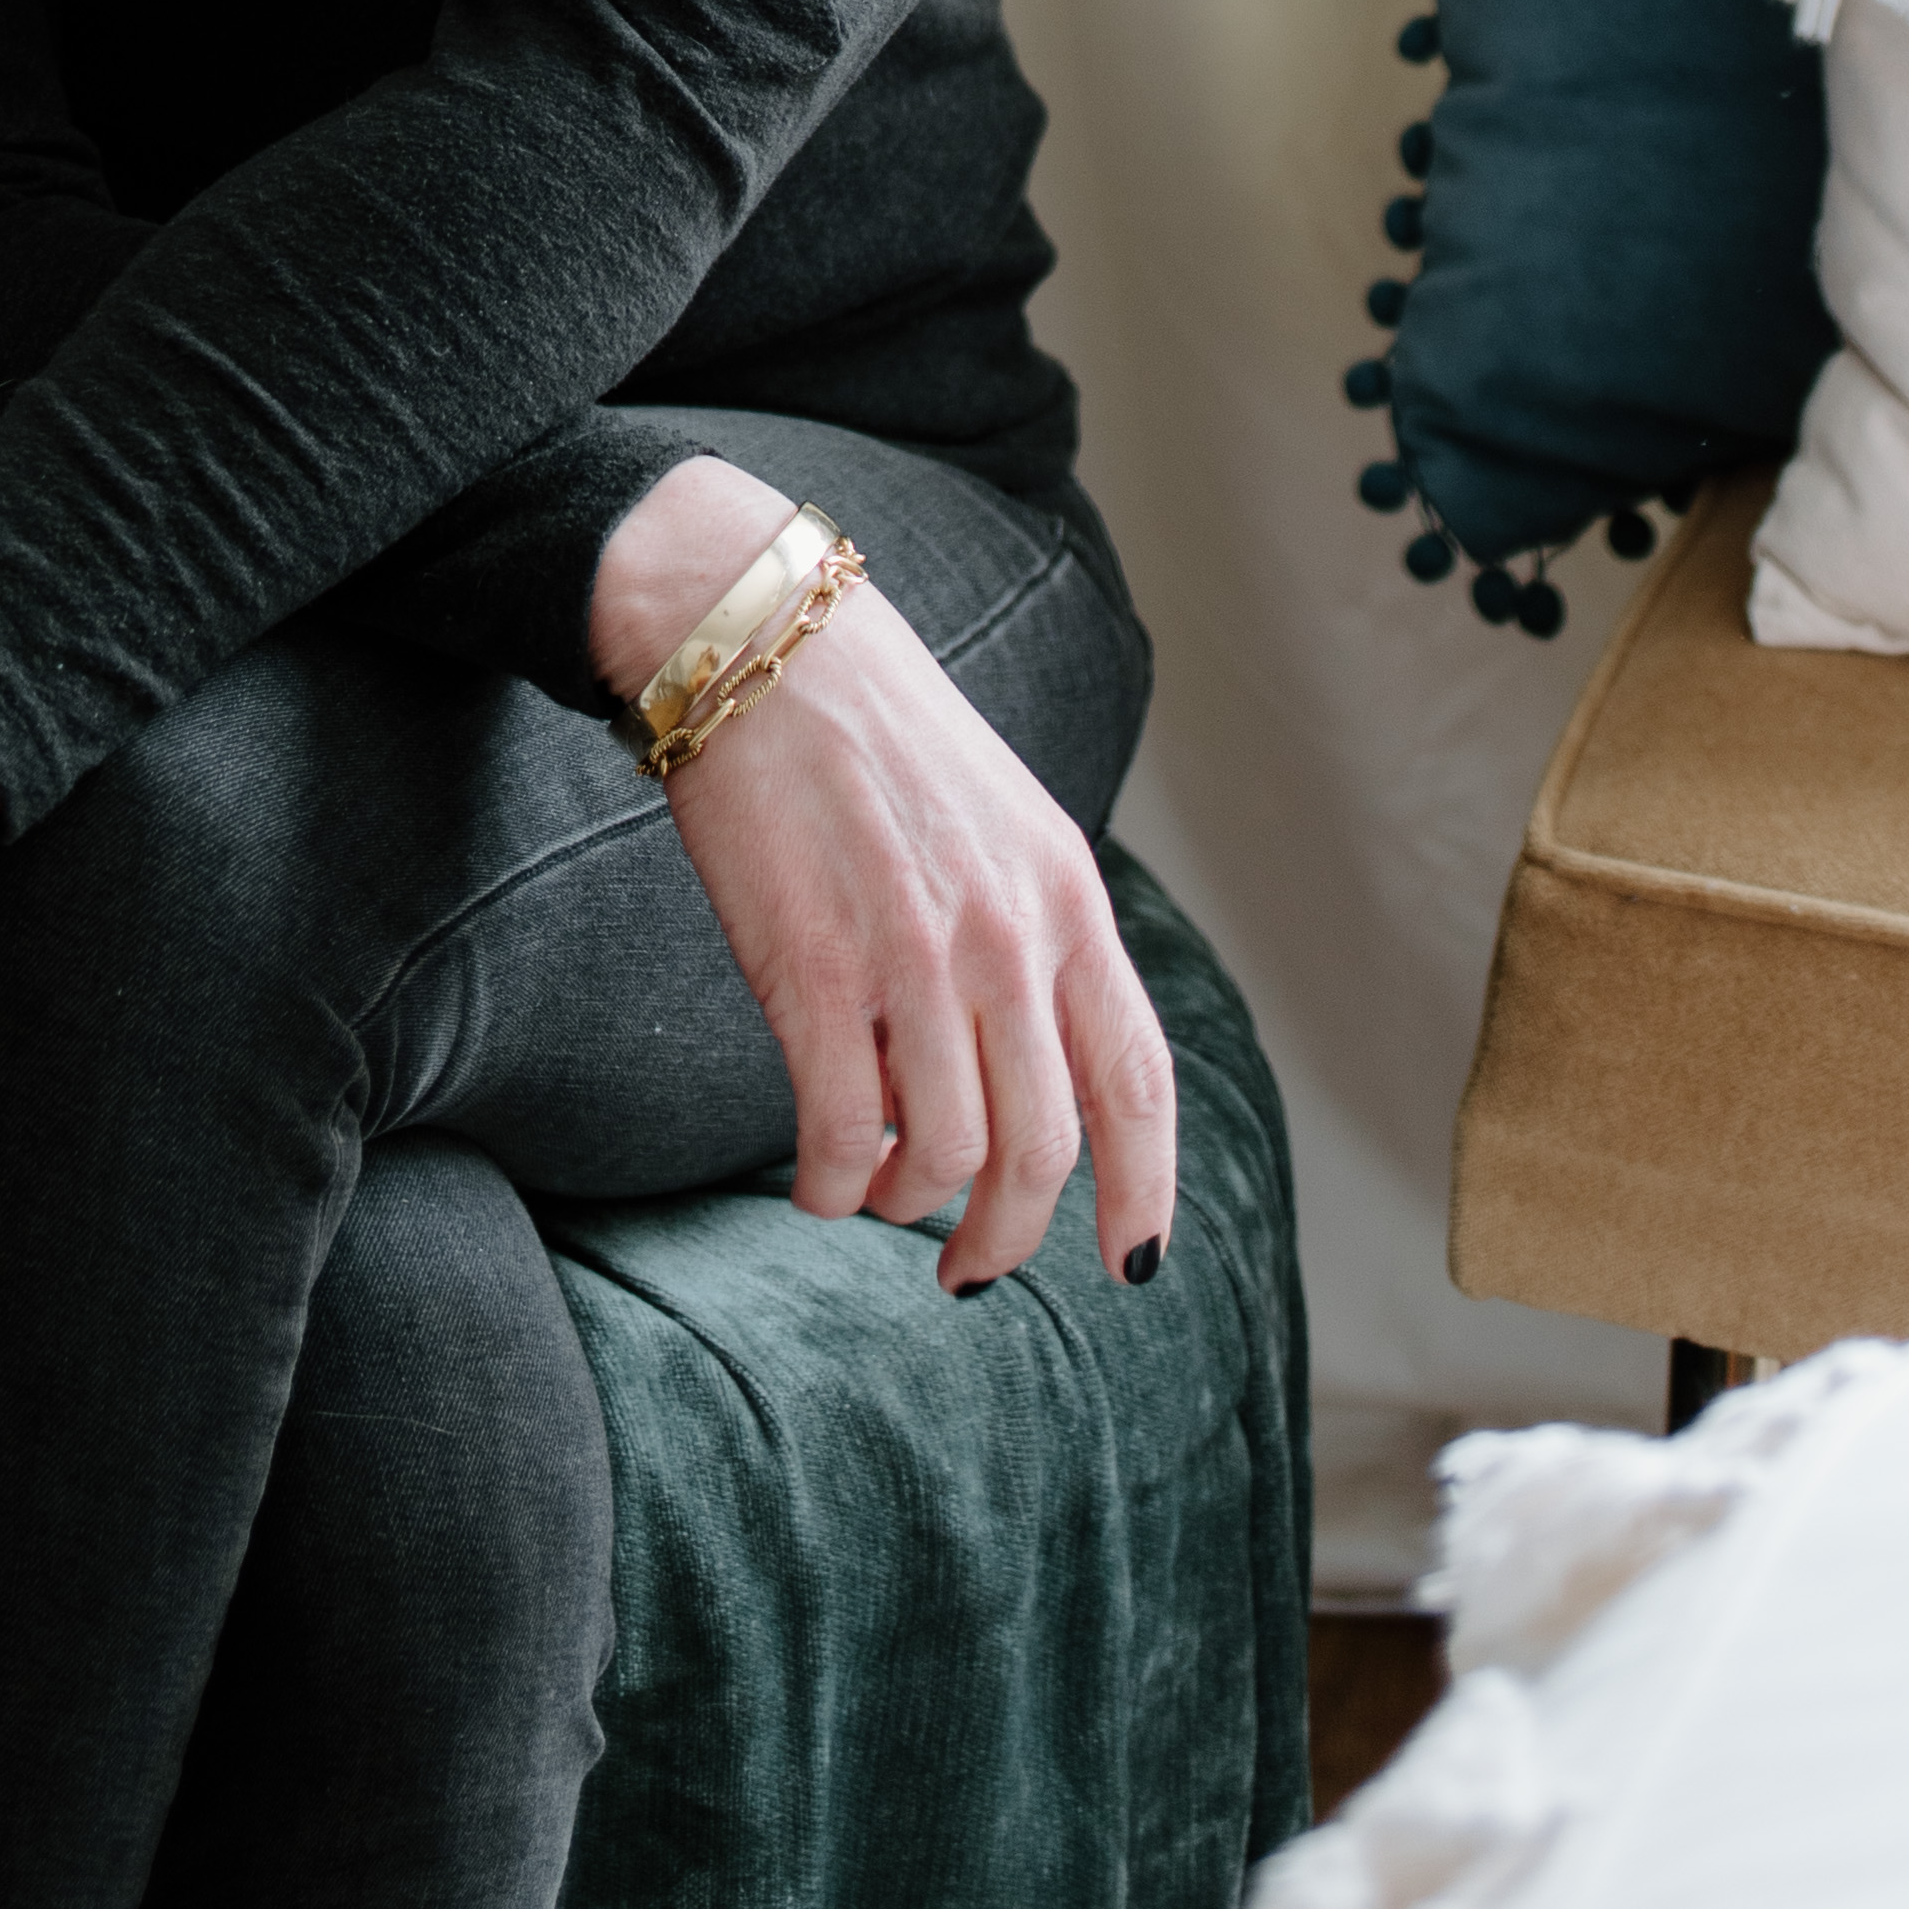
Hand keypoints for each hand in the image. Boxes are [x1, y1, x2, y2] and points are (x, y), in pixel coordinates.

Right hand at [592, 463, 1175, 1300]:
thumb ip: (1032, 939)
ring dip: (908, 1203)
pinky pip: (841, 1135)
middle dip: (1007, 1236)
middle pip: (1041, 1150)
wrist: (764, 643)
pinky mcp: (813, 969)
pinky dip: (832, 1185)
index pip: (1136, 1077)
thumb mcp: (1000, 822)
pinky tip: (819, 1179)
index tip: (1132, 1263)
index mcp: (1066, 896)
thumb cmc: (877, 737)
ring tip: (877, 1188)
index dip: (1144, 1189)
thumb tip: (1028, 1082)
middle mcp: (1007, 933)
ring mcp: (913, 955)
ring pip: (943, 1156)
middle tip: (968, 1266)